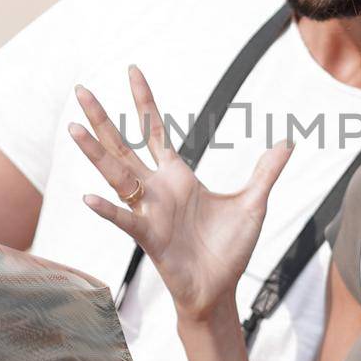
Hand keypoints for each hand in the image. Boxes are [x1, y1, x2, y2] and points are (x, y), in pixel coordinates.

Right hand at [70, 66, 292, 324]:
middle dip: (103, 118)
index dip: (144, 100)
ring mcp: (149, 212)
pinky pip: (125, 220)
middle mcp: (156, 189)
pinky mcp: (150, 239)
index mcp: (177, 176)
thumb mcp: (254, 203)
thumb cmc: (229, 249)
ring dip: (95, 153)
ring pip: (115, 176)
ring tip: (74, 129)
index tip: (132, 70)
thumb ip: (266, 172)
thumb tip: (286, 143)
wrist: (219, 290)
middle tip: (80, 89)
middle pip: (123, 146)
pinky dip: (108, 210)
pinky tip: (89, 196)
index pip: (154, 130)